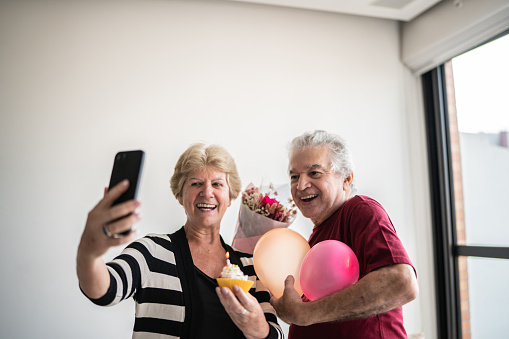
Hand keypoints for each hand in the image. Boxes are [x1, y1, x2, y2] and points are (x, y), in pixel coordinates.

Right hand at [77, 180, 140, 297]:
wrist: (87, 247)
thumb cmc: (96, 226)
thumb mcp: (97, 213)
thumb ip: (104, 201)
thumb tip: (108, 186)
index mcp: (96, 211)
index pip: (107, 198)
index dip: (117, 190)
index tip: (127, 183)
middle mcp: (96, 221)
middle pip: (113, 212)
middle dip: (127, 206)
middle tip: (138, 202)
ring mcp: (99, 233)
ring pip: (116, 227)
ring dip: (129, 221)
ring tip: (139, 216)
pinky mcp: (104, 244)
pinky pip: (118, 240)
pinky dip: (128, 236)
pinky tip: (136, 231)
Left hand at [216, 285, 269, 338]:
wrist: (255, 329)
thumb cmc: (256, 313)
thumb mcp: (255, 303)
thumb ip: (248, 295)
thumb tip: (241, 284)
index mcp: (253, 309)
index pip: (246, 301)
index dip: (240, 294)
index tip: (235, 286)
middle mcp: (245, 314)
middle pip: (236, 306)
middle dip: (230, 296)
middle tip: (224, 288)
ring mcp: (238, 317)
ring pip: (230, 308)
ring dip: (223, 298)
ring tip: (219, 289)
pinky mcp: (232, 318)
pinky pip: (227, 309)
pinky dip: (223, 301)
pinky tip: (220, 294)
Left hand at [270, 275, 306, 324]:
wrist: (302, 314)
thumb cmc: (293, 303)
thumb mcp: (289, 289)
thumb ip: (288, 282)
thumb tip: (289, 277)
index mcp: (277, 305)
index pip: (272, 300)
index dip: (272, 296)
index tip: (273, 293)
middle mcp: (281, 313)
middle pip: (280, 306)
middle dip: (283, 301)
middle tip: (286, 296)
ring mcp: (287, 317)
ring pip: (288, 310)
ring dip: (292, 305)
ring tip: (297, 300)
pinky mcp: (295, 320)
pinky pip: (296, 313)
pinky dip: (299, 309)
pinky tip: (303, 304)